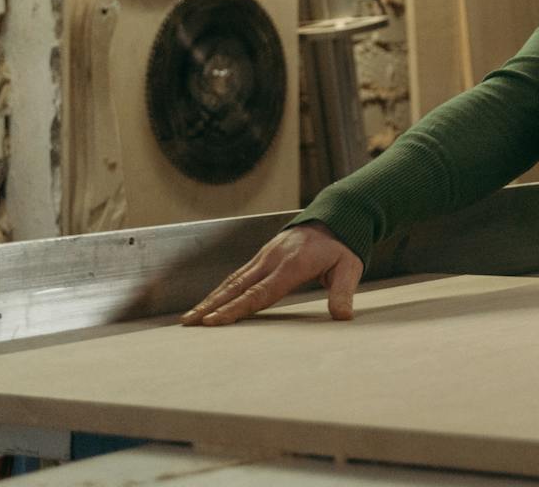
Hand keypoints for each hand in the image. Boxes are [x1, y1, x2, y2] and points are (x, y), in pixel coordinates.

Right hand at [181, 222, 362, 325]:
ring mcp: (265, 256)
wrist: (336, 217)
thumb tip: (343, 317)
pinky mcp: (262, 256)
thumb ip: (343, 293)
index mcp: (291, 265)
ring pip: (233, 280)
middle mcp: (272, 260)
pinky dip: (221, 290)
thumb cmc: (342, 246)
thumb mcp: (349, 268)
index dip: (235, 308)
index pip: (259, 292)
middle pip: (237, 286)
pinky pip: (238, 275)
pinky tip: (209, 302)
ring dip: (210, 299)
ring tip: (190, 317)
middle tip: (189, 322)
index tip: (213, 321)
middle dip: (212, 305)